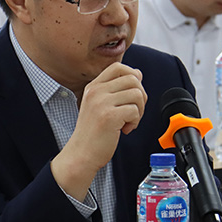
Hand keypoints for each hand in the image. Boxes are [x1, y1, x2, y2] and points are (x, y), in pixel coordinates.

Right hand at [51, 63, 146, 199]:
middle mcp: (96, 91)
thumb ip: (115, 90)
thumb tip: (138, 74)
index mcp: (93, 87)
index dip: (132, 76)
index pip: (119, 67)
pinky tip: (124, 130)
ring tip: (128, 122)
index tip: (132, 94)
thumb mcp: (99, 105)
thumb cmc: (93, 133)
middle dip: (140, 96)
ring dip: (139, 110)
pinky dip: (135, 122)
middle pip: (133, 79)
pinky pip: (135, 110)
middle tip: (133, 111)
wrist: (81, 154)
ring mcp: (101, 103)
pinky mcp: (109, 116)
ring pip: (137, 94)